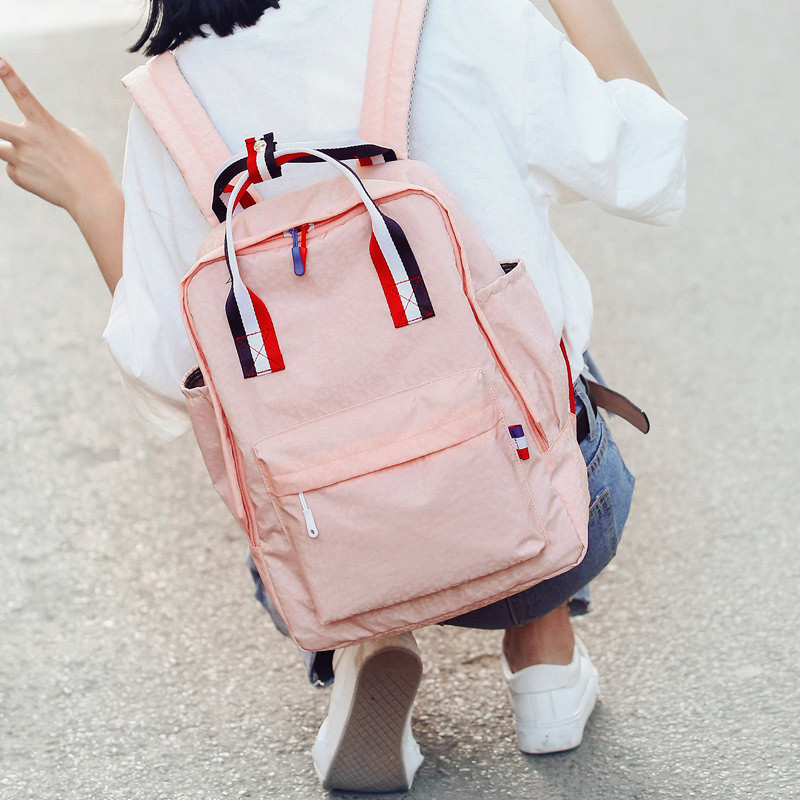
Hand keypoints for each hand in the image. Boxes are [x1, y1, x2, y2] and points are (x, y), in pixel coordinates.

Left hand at [0, 57, 116, 211]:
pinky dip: (23, 171)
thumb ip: (52, 132)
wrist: (92, 197)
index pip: (22, 94)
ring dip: (5, 149)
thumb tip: (36, 138)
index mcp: (45, 124)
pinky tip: (42, 178)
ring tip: (29, 157)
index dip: (7, 75)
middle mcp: (28, 138)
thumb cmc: (91, 167)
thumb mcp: (77, 141)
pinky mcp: (18, 176)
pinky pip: (12, 168)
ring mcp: (20, 158)